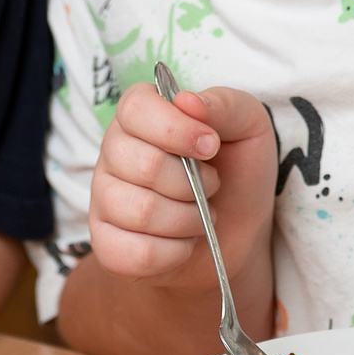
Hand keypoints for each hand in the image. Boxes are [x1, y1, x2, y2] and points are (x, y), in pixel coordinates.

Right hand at [87, 80, 275, 288]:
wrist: (236, 232)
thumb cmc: (237, 171)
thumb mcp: (248, 126)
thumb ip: (224, 104)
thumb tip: (187, 101)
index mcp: (140, 115)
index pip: (136, 109)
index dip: (176, 129)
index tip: (211, 145)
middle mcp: (114, 153)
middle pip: (144, 165)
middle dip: (194, 183)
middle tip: (212, 185)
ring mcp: (105, 200)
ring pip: (142, 212)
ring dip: (189, 220)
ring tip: (200, 215)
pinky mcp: (106, 245)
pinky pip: (136, 253)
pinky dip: (175, 253)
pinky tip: (183, 242)